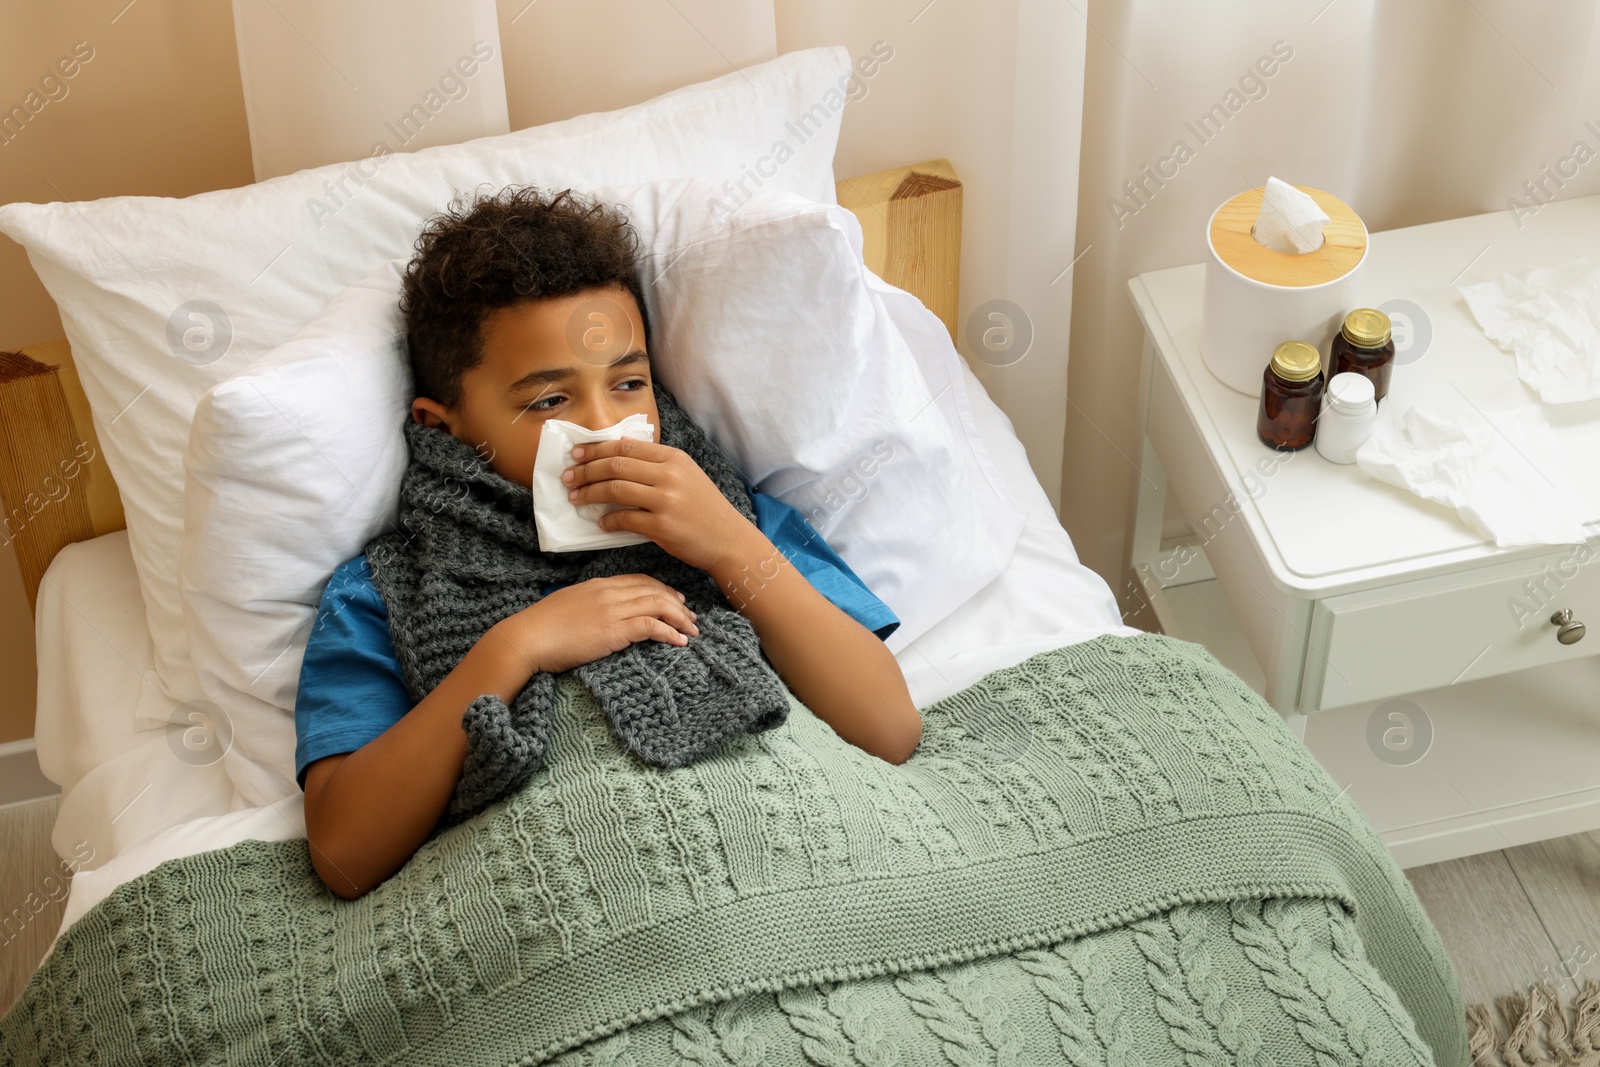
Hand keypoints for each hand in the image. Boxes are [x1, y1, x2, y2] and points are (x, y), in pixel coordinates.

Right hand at [493, 574, 699, 674]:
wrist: (529, 637)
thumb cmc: (543, 627)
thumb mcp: (570, 605)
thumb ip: (591, 604)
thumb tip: (602, 614)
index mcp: (600, 584)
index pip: (640, 580)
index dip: (662, 589)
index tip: (676, 599)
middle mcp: (609, 592)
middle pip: (654, 591)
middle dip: (677, 603)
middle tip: (691, 617)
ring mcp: (612, 610)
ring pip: (658, 605)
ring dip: (680, 618)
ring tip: (692, 631)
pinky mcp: (613, 630)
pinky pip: (651, 626)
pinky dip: (669, 633)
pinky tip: (679, 642)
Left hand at [561, 438, 753, 571]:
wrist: (728, 539)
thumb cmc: (704, 508)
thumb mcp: (685, 475)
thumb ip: (656, 462)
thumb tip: (620, 447)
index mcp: (673, 458)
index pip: (625, 447)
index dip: (595, 449)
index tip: (576, 454)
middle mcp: (669, 475)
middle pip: (615, 465)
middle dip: (586, 470)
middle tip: (568, 477)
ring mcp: (666, 500)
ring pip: (615, 489)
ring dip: (590, 493)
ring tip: (576, 498)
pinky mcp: (663, 526)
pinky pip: (624, 519)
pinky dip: (608, 520)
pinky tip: (602, 523)